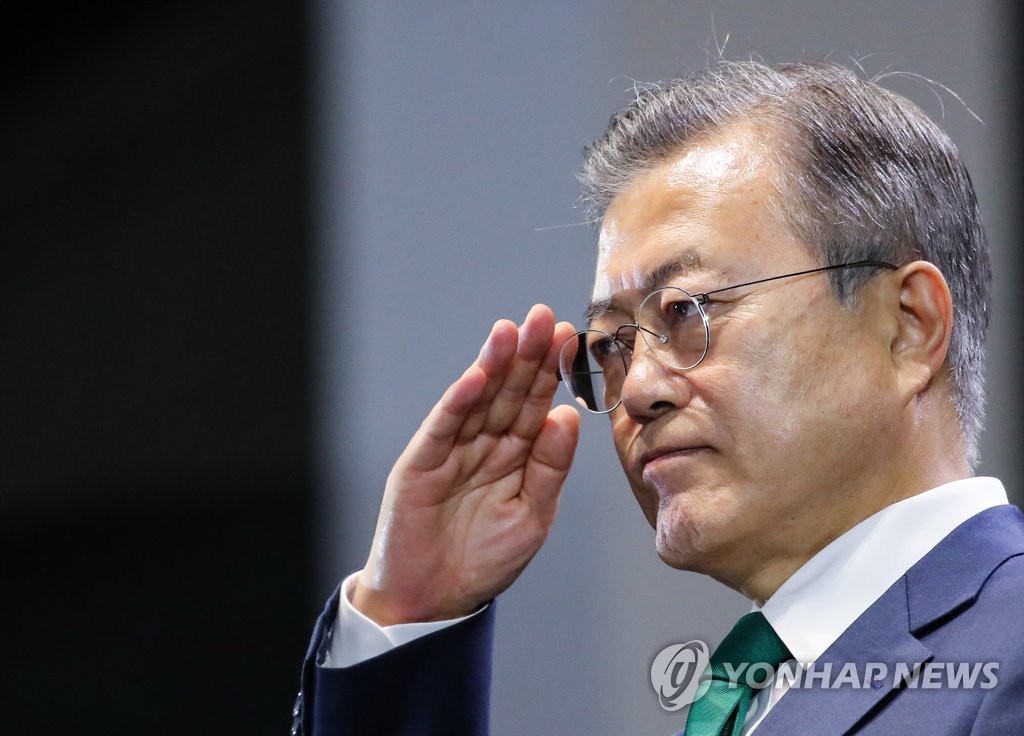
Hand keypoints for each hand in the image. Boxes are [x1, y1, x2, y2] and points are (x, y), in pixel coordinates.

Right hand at [351, 304, 579, 624]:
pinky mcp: (422, 462)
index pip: (537, 404)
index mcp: (516, 454)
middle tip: (543, 318)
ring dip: (493, 365)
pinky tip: (476, 377)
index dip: (552, 372)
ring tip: (509, 331)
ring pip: (478, 399)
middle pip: (510, 391)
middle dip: (526, 355)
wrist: (433, 598)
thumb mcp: (532, 516)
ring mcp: (452, 449)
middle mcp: (485, 443)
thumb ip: (550, 467)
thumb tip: (567, 416)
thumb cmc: (484, 560)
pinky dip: (459, 401)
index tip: (570, 338)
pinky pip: (443, 427)